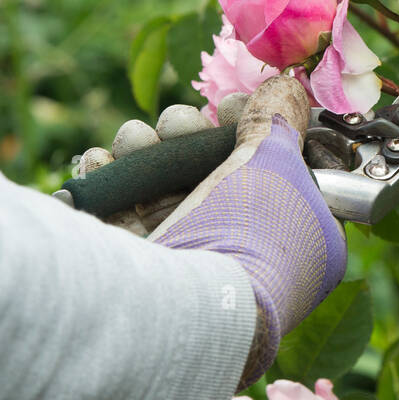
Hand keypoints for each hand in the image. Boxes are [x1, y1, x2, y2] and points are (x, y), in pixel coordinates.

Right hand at [78, 78, 345, 385]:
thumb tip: (285, 88)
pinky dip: (107, 179)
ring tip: (136, 142)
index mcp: (296, 235)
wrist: (182, 310)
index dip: (253, 130)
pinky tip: (102, 162)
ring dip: (143, 148)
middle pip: (212, 169)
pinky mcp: (139, 267)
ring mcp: (190, 259)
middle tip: (178, 126)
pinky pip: (121, 210)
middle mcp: (246, 249)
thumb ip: (279, 123)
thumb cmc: (247, 236)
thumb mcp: (276, 165)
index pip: (278, 168)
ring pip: (163, 182)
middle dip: (187, 134)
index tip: (232, 106)